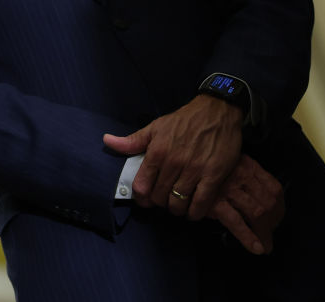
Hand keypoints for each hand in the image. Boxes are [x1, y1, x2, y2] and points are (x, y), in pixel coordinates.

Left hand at [103, 95, 242, 218]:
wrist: (217, 112)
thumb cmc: (184, 120)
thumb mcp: (155, 127)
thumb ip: (133, 141)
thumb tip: (107, 141)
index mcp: (157, 152)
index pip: (141, 186)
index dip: (141, 198)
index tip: (145, 198)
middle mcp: (173, 163)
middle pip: (159, 198)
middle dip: (159, 203)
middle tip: (163, 199)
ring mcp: (194, 171)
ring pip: (178, 203)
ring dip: (176, 209)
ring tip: (177, 204)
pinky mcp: (214, 176)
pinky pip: (201, 204)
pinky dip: (195, 213)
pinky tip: (192, 210)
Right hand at [209, 154, 283, 254]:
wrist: (179, 160)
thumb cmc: (204, 163)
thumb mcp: (227, 161)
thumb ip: (242, 173)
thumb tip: (259, 195)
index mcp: (247, 165)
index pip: (274, 188)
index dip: (280, 207)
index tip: (277, 218)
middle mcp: (241, 175)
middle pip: (269, 203)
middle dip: (274, 223)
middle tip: (269, 234)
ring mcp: (228, 189)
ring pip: (257, 213)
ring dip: (264, 233)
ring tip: (265, 244)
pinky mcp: (214, 202)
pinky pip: (236, 222)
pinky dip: (248, 237)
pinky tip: (255, 248)